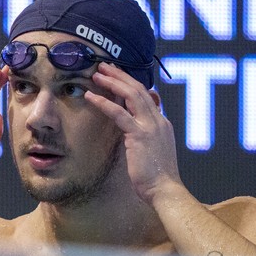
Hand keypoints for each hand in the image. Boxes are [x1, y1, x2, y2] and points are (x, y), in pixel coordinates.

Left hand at [85, 63, 182, 203]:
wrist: (165, 190)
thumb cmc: (157, 178)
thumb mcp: (154, 153)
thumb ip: (146, 139)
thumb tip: (133, 134)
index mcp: (162, 124)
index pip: (147, 97)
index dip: (131, 85)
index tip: (118, 77)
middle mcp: (159, 121)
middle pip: (139, 89)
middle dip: (121, 75)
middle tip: (105, 66)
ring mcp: (150, 126)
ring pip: (131, 95)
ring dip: (113, 81)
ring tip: (97, 73)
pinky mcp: (139, 135)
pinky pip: (119, 113)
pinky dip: (104, 102)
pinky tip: (91, 96)